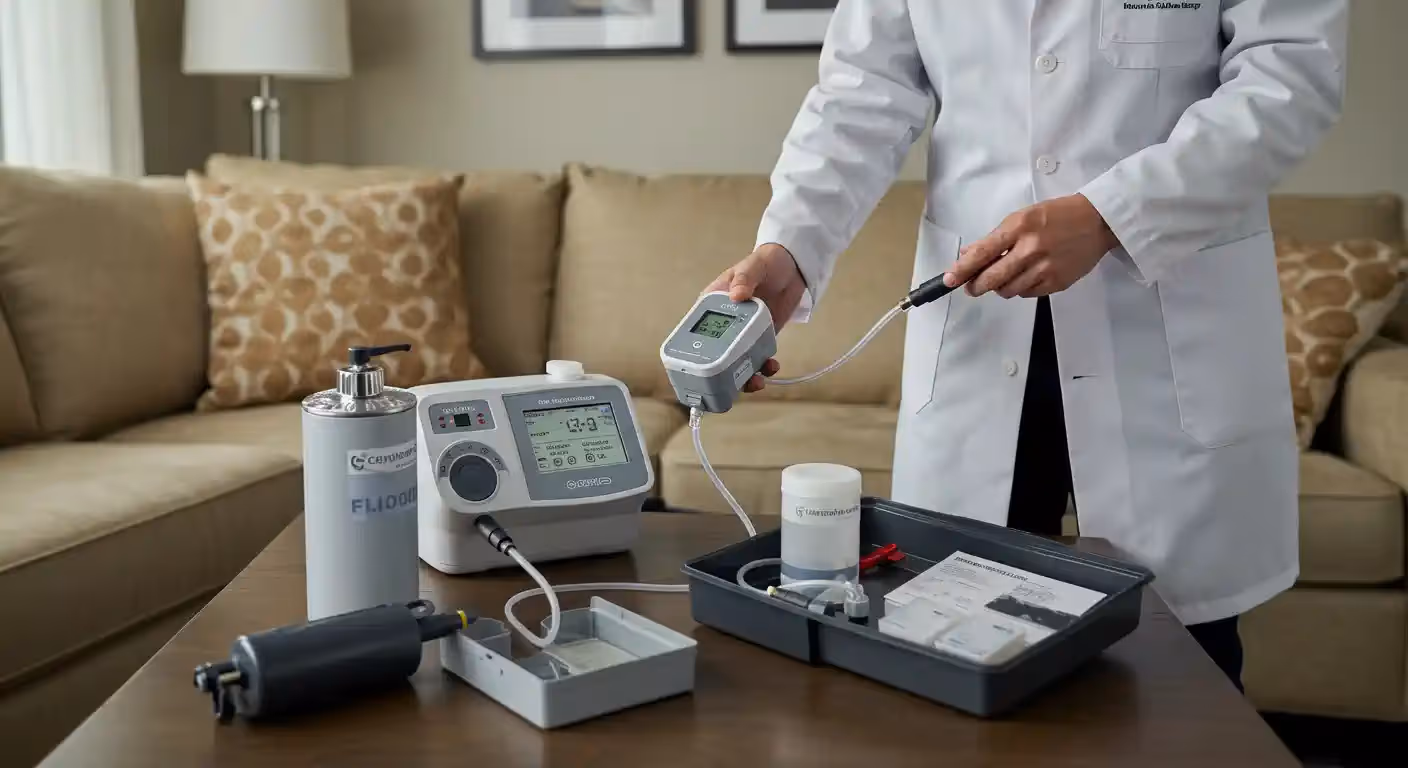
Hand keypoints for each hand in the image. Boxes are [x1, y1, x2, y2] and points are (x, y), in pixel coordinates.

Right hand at [703, 243, 805, 390]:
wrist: (793, 267)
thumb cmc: (765, 262)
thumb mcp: (752, 267)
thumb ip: (744, 279)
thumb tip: (736, 295)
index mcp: (714, 304)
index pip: (696, 329)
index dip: (694, 351)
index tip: (698, 369)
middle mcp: (726, 322)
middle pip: (716, 353)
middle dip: (722, 372)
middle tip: (731, 382)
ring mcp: (744, 332)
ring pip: (736, 361)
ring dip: (744, 376)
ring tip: (755, 380)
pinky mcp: (761, 338)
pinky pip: (758, 357)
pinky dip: (763, 367)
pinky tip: (771, 366)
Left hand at [943, 194, 1119, 297]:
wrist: (1099, 221)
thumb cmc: (1058, 215)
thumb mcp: (1024, 216)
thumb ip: (996, 237)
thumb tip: (967, 253)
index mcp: (1019, 227)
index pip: (983, 252)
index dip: (963, 269)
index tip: (949, 280)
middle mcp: (1031, 248)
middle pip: (992, 279)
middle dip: (976, 286)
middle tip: (972, 287)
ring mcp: (1045, 268)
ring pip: (1008, 290)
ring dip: (1000, 287)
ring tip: (1005, 276)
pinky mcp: (1057, 282)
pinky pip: (1028, 294)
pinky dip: (1021, 289)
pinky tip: (1027, 276)